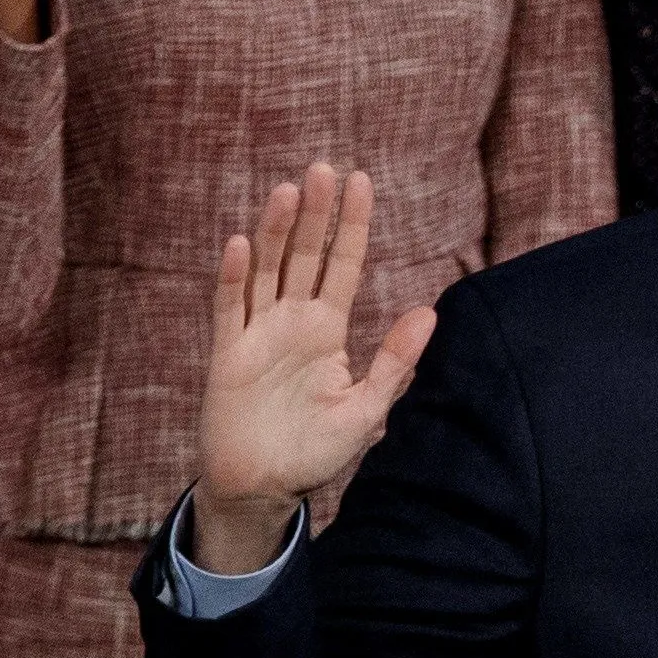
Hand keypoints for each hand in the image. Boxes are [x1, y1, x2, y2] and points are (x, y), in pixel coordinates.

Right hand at [189, 162, 437, 569]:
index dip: (350, 225)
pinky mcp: (229, 356)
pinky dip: (234, 278)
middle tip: (324, 168)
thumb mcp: (366, 407)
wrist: (265, 489)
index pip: (341, 265)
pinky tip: (242, 245)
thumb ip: (394, 361)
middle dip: (315, 214)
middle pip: (304, 256)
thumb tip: (428, 312)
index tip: (361, 181)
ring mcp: (258, 335)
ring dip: (276, 232)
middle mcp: (292, 322)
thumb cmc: (315, 451)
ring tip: (289, 191)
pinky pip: (230, 310)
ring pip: (267, 271)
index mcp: (327, 329)